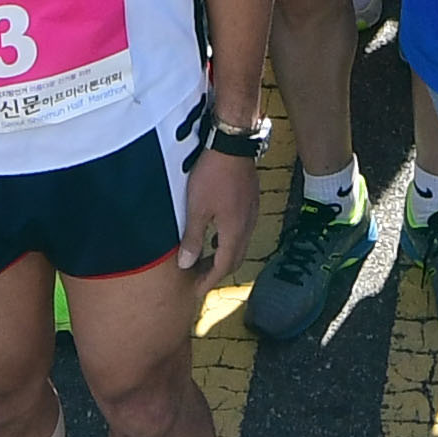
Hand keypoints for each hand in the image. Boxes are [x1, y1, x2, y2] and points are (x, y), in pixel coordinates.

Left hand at [179, 145, 258, 275]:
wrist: (232, 145)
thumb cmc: (212, 175)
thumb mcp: (196, 209)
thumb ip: (193, 239)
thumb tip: (186, 264)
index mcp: (234, 231)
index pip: (224, 266)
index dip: (209, 281)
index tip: (197, 290)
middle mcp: (247, 226)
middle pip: (235, 259)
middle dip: (217, 272)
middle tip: (200, 278)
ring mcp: (251, 213)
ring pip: (240, 245)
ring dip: (224, 256)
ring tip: (206, 259)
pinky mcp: (250, 202)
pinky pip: (242, 231)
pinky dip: (229, 241)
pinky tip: (216, 234)